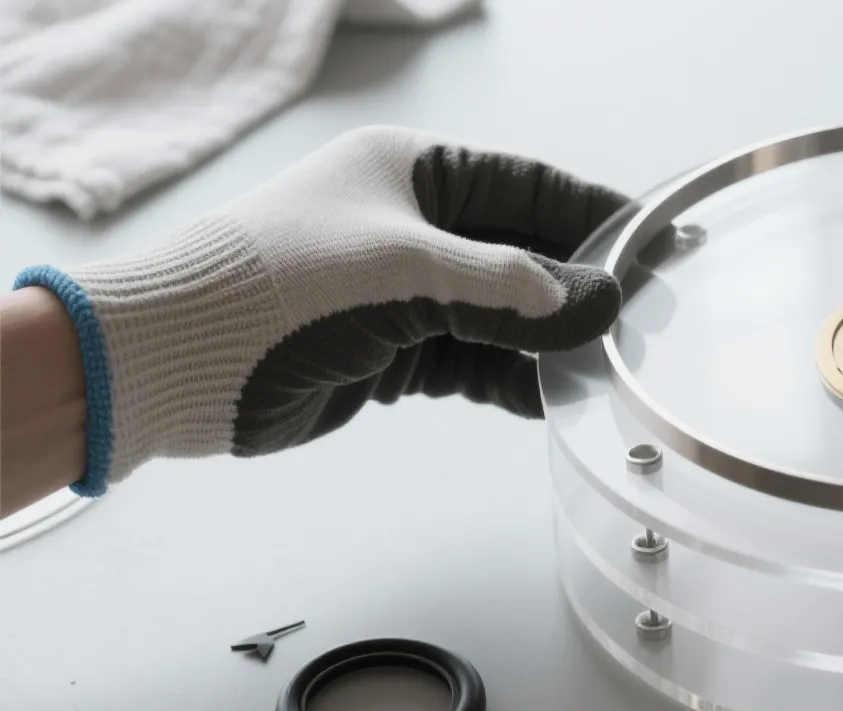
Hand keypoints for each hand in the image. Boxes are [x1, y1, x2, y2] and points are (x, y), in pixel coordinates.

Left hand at [11, 126, 627, 494]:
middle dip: (581, 288)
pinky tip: (560, 399)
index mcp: (411, 172)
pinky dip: (516, 381)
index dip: (594, 214)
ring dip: (553, 342)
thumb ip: (509, 288)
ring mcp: (402, 292)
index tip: (653, 246)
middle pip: (522, 254)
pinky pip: (474, 364)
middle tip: (646, 320)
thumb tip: (595, 302)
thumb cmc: (282, 284)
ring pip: (503, 316)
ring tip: (612, 368)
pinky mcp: (391, 352)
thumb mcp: (408, 271)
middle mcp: (411, 226)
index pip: (528, 186)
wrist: (181, 359)